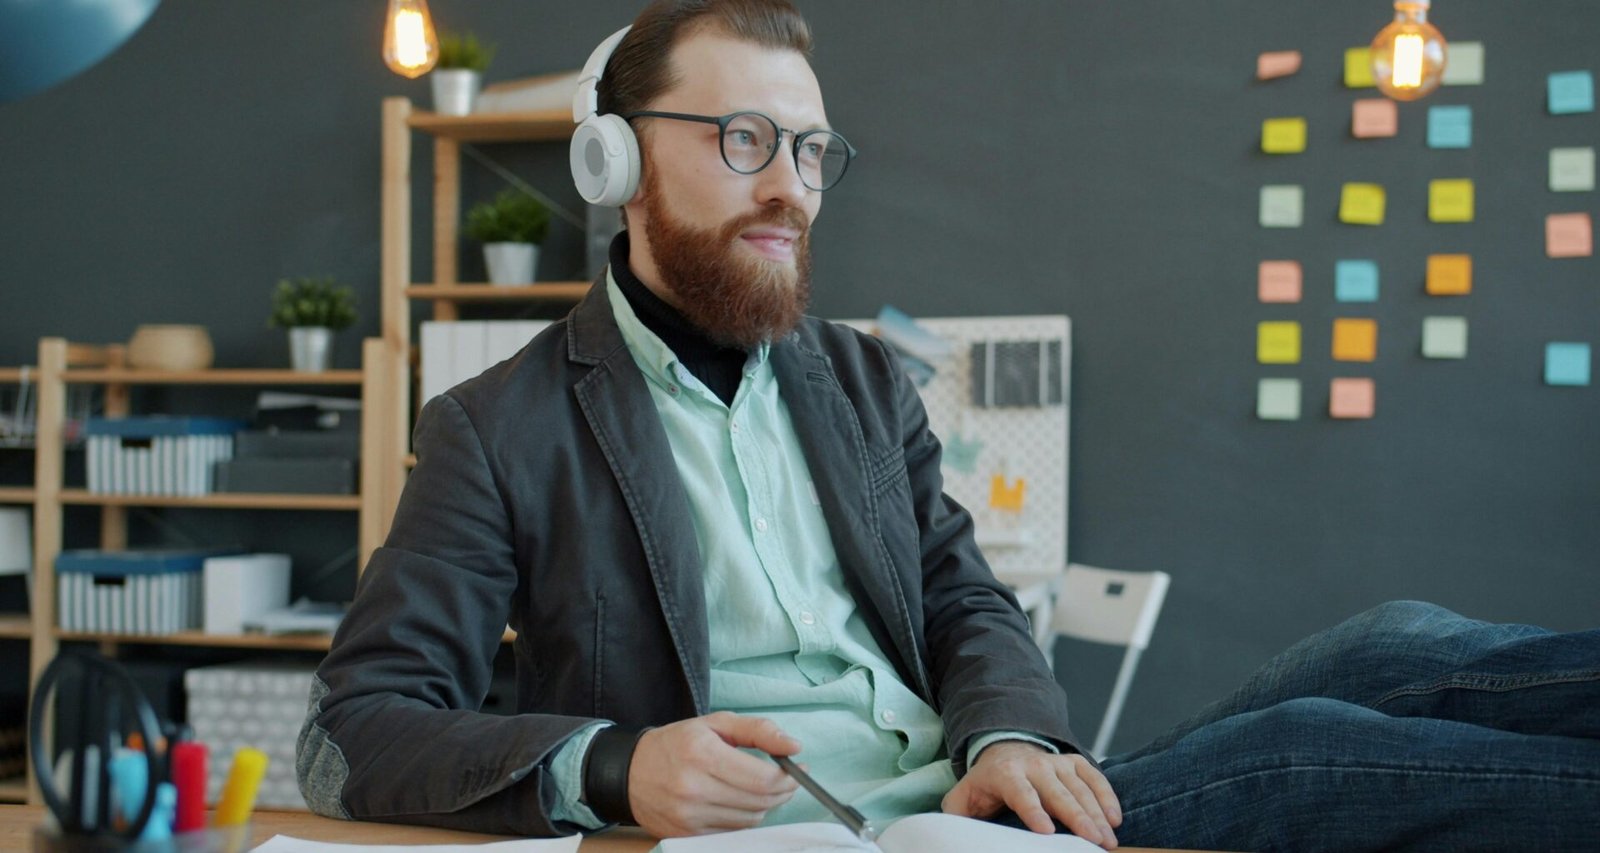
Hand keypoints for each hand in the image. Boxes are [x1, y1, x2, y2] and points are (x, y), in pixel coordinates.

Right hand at [627, 711, 801, 837]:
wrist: (630, 772)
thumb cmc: (677, 743)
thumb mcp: (716, 723)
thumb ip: (759, 730)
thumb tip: (794, 746)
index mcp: (702, 754)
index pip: (763, 779)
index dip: (788, 777)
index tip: (797, 769)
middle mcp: (694, 788)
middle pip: (760, 802)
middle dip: (782, 791)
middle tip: (786, 779)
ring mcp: (689, 816)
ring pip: (750, 820)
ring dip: (763, 805)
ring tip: (757, 787)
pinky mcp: (687, 835)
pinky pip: (732, 832)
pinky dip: (742, 818)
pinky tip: (736, 801)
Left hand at [941, 741, 1121, 848]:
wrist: (1003, 749)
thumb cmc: (985, 785)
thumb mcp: (964, 797)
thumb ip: (956, 815)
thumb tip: (948, 833)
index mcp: (1006, 775)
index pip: (1021, 794)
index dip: (1033, 811)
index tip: (1046, 831)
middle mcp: (1034, 765)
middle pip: (1058, 793)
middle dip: (1078, 817)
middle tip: (1094, 841)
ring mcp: (1057, 762)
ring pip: (1081, 788)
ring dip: (1097, 814)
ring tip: (1108, 840)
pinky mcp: (1074, 762)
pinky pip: (1095, 777)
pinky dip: (1107, 796)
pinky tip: (1115, 819)